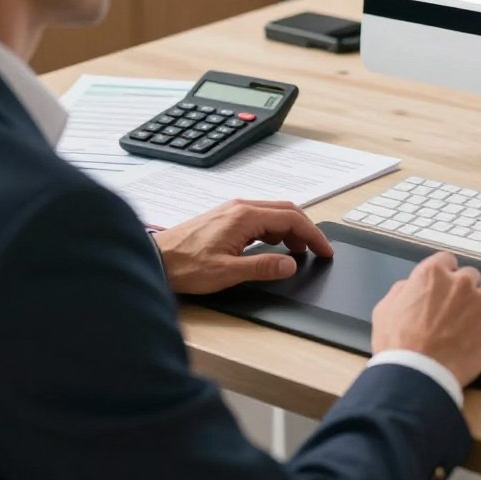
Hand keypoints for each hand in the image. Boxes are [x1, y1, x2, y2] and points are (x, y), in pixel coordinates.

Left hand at [152, 200, 333, 294]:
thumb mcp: (227, 272)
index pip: (292, 218)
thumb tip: (291, 263)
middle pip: (286, 211)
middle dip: (306, 230)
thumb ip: (262, 267)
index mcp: (245, 216)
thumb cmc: (186, 266)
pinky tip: (274, 245)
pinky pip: (260, 217)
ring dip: (290, 230)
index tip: (325, 250)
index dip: (313, 235)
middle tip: (318, 250)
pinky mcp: (226, 217)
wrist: (155, 259)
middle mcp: (241, 207)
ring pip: (273, 213)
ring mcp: (233, 210)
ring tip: (297, 252)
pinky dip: (275, 229)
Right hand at [371, 251, 480, 387]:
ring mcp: (480, 302)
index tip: (443, 286)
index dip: (444, 274)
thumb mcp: (385, 308)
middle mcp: (460, 282)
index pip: (447, 260)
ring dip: (475, 309)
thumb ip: (404, 290)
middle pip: (469, 276)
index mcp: (433, 273)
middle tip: (452, 311)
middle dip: (462, 290)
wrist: (418, 375)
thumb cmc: (399, 345)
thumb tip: (411, 287)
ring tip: (461, 331)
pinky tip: (470, 343)